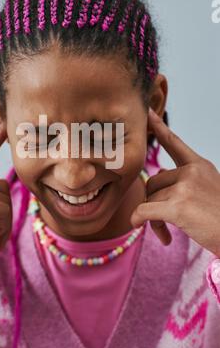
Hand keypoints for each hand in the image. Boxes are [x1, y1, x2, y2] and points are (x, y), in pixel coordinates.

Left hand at [130, 107, 219, 256]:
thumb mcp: (209, 189)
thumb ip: (184, 180)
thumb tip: (158, 176)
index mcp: (200, 165)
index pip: (174, 142)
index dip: (159, 127)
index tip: (148, 113)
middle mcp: (191, 172)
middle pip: (153, 182)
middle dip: (154, 202)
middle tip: (162, 221)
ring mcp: (184, 188)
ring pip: (150, 199)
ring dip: (153, 219)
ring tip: (167, 234)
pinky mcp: (177, 207)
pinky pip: (144, 210)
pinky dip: (138, 219)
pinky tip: (141, 226)